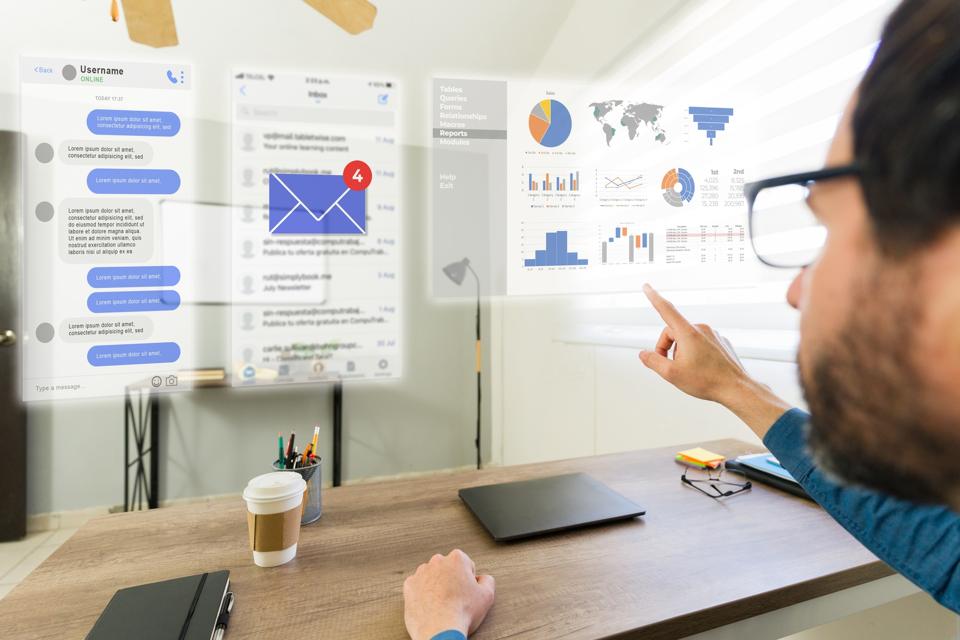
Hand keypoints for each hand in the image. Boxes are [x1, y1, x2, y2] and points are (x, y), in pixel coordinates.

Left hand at [403, 549, 494, 639]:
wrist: (439, 630)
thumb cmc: (461, 613)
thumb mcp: (487, 596)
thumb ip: (487, 580)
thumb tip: (482, 578)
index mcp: (457, 559)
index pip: (466, 565)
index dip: (468, 580)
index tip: (466, 592)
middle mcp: (437, 561)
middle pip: (448, 568)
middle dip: (451, 579)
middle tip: (455, 598)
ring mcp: (421, 572)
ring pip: (431, 576)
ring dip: (436, 585)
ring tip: (442, 604)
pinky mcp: (409, 585)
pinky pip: (417, 586)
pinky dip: (422, 594)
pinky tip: (431, 605)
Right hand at [638, 284, 791, 436]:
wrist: (736, 388)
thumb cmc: (708, 381)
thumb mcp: (672, 374)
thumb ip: (653, 361)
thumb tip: (644, 354)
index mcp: (688, 333)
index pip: (666, 310)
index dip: (654, 298)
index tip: (647, 287)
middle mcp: (701, 329)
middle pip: (673, 332)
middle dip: (666, 348)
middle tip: (669, 366)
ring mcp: (712, 335)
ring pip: (687, 339)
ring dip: (681, 352)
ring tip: (688, 370)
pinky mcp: (720, 343)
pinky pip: (700, 344)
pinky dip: (694, 354)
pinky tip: (700, 369)